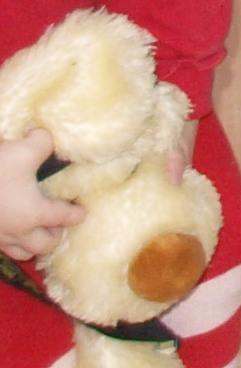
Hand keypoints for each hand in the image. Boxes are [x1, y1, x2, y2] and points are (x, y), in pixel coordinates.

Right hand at [0, 136, 77, 267]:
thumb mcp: (24, 149)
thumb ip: (44, 142)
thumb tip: (46, 136)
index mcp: (34, 213)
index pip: (64, 216)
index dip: (76, 213)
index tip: (83, 212)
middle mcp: (18, 231)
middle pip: (45, 244)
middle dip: (55, 235)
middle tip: (58, 222)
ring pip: (22, 252)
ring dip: (33, 244)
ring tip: (36, 231)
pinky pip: (2, 249)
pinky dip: (11, 244)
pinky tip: (10, 230)